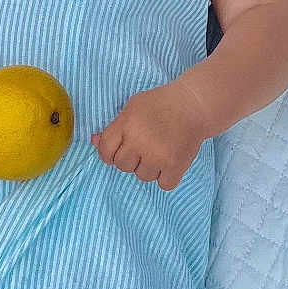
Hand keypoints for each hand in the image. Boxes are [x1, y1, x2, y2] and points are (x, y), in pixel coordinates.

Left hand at [91, 85, 206, 191]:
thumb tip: (93, 141)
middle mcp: (139, 142)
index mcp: (126, 125)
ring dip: (149, 167)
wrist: (194, 105)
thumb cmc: (160, 104)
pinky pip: (163, 184)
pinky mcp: (176, 166)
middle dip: (131, 159)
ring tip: (159, 150)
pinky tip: (170, 161)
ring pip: (143, 176)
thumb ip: (113, 127)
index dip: (110, 152)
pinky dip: (166, 176)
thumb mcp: (132, 108)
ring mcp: (158, 156)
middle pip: (122, 166)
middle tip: (144, 146)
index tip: (121, 149)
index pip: (105, 151)